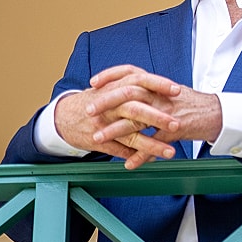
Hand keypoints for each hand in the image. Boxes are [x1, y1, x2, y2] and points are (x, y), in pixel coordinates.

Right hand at [54, 66, 183, 167]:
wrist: (63, 116)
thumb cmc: (94, 101)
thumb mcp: (111, 88)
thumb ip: (134, 87)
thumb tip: (161, 90)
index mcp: (116, 88)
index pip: (139, 81)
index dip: (159, 85)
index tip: (177, 90)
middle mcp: (110, 105)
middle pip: (135, 109)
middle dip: (158, 117)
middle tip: (177, 124)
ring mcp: (104, 124)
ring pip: (130, 135)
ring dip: (152, 144)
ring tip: (170, 151)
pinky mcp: (99, 141)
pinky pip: (120, 150)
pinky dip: (136, 156)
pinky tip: (151, 160)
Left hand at [85, 65, 222, 168]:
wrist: (218, 114)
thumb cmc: (194, 104)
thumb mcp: (170, 93)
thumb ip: (151, 92)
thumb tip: (132, 92)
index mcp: (158, 85)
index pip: (130, 72)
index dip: (111, 75)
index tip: (94, 82)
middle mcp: (160, 95)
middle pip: (128, 94)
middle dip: (105, 102)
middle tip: (88, 110)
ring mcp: (167, 113)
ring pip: (136, 120)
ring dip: (114, 130)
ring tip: (98, 138)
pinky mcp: (175, 130)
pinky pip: (153, 144)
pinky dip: (140, 155)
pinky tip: (128, 163)